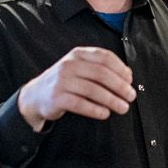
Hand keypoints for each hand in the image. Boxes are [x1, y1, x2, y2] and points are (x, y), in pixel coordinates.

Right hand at [17, 47, 134, 132]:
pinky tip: (105, 114)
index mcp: (78, 54)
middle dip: (120, 86)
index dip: (120, 69)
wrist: (36, 96)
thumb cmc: (65, 82)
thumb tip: (128, 74)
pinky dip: (95, 110)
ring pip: (93, 90)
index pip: (104, 57)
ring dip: (111, 100)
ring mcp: (62, 81)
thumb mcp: (80, 69)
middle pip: (101, 73)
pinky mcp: (57, 98)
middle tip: (131, 96)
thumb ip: (101, 68)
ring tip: (123, 108)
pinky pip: (80, 104)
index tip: (130, 80)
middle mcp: (69, 64)